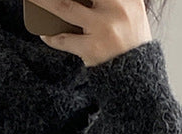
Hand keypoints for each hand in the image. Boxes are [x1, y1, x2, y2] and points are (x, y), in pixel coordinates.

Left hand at [31, 0, 153, 66]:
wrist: (138, 77)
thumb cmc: (129, 42)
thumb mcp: (130, 13)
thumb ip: (111, 2)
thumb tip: (79, 1)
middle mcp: (116, 7)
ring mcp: (103, 28)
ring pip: (64, 6)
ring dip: (42, 1)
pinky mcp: (92, 48)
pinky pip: (63, 40)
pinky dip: (50, 37)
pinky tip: (43, 34)